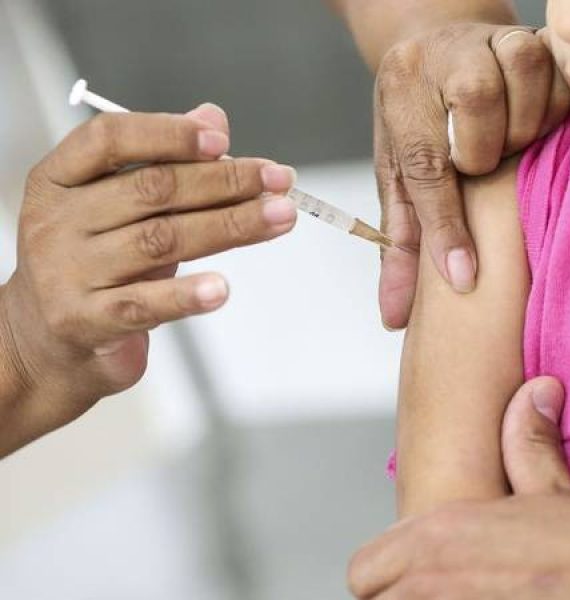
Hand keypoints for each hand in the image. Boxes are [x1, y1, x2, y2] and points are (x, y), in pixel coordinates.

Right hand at [0, 104, 296, 452]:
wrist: (48, 339)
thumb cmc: (95, 263)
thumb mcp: (120, 207)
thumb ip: (164, 162)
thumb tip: (213, 118)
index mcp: (60, 179)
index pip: (109, 138)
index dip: (168, 133)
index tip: (223, 140)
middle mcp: (57, 221)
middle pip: (151, 190)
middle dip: (225, 181)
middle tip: (279, 182)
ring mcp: (67, 272)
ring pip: (161, 240)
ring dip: (230, 226)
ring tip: (278, 218)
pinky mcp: (84, 321)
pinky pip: (145, 304)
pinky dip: (187, 295)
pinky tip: (222, 289)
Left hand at [348, 377, 569, 598]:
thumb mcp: (555, 488)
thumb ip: (527, 441)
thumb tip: (535, 394)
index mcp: (443, 539)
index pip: (364, 571)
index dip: (386, 572)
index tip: (409, 575)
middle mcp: (441, 586)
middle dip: (402, 596)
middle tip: (446, 587)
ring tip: (473, 594)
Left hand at [374, 24, 569, 327]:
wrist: (442, 50)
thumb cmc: (420, 123)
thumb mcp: (400, 178)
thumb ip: (402, 244)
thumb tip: (394, 317)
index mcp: (401, 90)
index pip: (424, 164)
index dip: (446, 226)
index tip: (463, 278)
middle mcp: (443, 55)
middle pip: (478, 110)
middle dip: (487, 155)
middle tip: (486, 165)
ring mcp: (491, 40)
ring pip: (525, 82)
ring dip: (524, 127)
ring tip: (511, 142)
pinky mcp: (536, 36)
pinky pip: (563, 76)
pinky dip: (557, 109)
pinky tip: (540, 123)